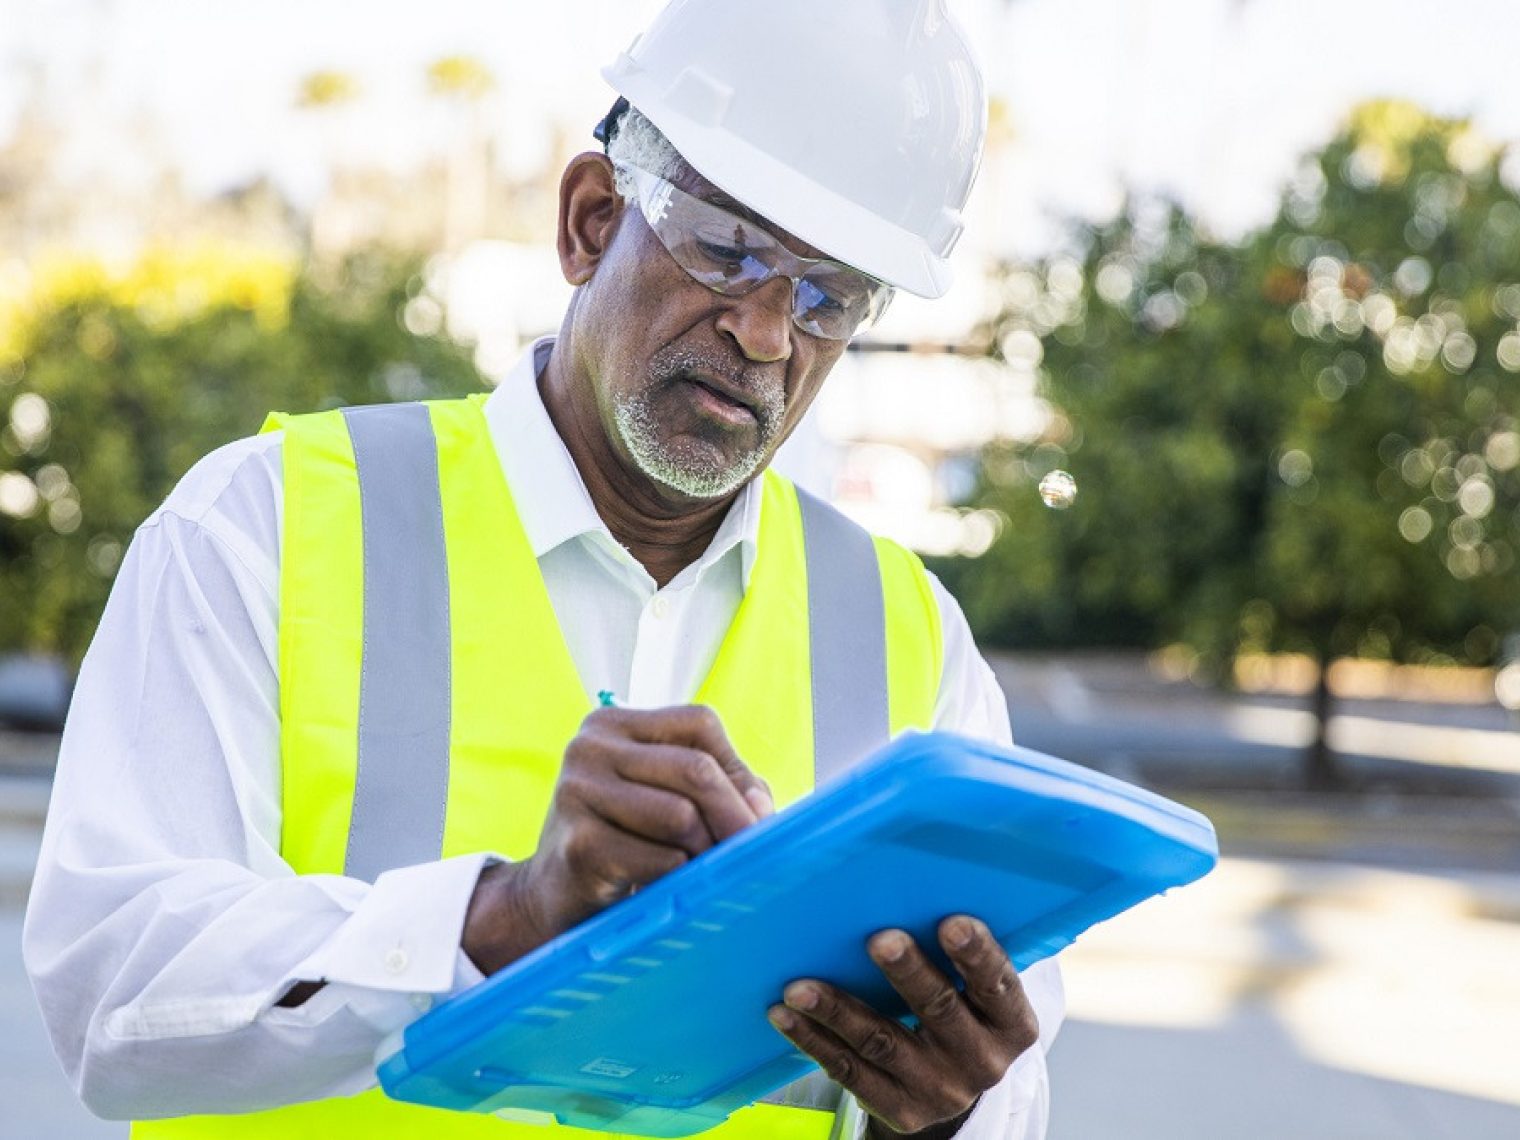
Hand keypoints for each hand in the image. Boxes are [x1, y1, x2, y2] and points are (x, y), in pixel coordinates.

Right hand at [462, 704, 772, 974]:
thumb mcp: (669, 800)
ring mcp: (576, 791)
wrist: (552, 897)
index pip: (699, 723)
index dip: (735, 769)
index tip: (751, 814)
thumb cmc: (625, 843)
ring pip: (681, 815)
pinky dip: (677, 878)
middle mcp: (589, 746)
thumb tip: (759, 807)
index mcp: (613, 723)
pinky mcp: (577, 843)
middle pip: (695, 769)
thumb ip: (722, 789)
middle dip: (735, 816)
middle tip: (753, 852)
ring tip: (697, 870)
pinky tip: (663, 885)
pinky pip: (660, 858)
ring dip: (704, 852)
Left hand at [767, 916, 1038, 1138]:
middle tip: (879, 940)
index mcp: (1011, 1023)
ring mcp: (939, 1089)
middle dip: (908, 973)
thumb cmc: (958, 1009)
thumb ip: (958, 945)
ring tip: (800, 986)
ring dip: (837, 1010)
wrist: (949, 1086)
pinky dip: (813, 1040)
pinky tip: (785, 1015)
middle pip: (939, 1009)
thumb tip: (914, 874)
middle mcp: (982, 1061)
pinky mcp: (899, 1108)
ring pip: (881, 1042)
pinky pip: (849, 1071)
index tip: (952, 921)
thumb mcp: (976, 990)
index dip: (976, 954)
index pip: (998, 984)